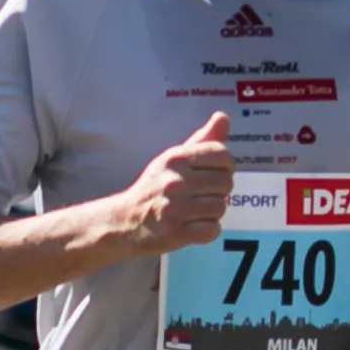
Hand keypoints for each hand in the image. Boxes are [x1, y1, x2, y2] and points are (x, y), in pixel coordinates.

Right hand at [117, 110, 235, 252]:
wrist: (123, 220)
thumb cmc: (154, 187)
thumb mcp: (173, 159)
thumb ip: (202, 139)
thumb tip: (223, 117)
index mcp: (175, 159)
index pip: (222, 155)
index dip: (224, 166)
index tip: (212, 173)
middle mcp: (175, 181)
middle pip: (226, 182)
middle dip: (219, 191)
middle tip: (201, 195)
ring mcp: (175, 208)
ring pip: (220, 207)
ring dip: (212, 212)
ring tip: (195, 211)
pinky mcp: (176, 232)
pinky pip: (212, 230)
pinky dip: (207, 231)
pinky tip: (193, 226)